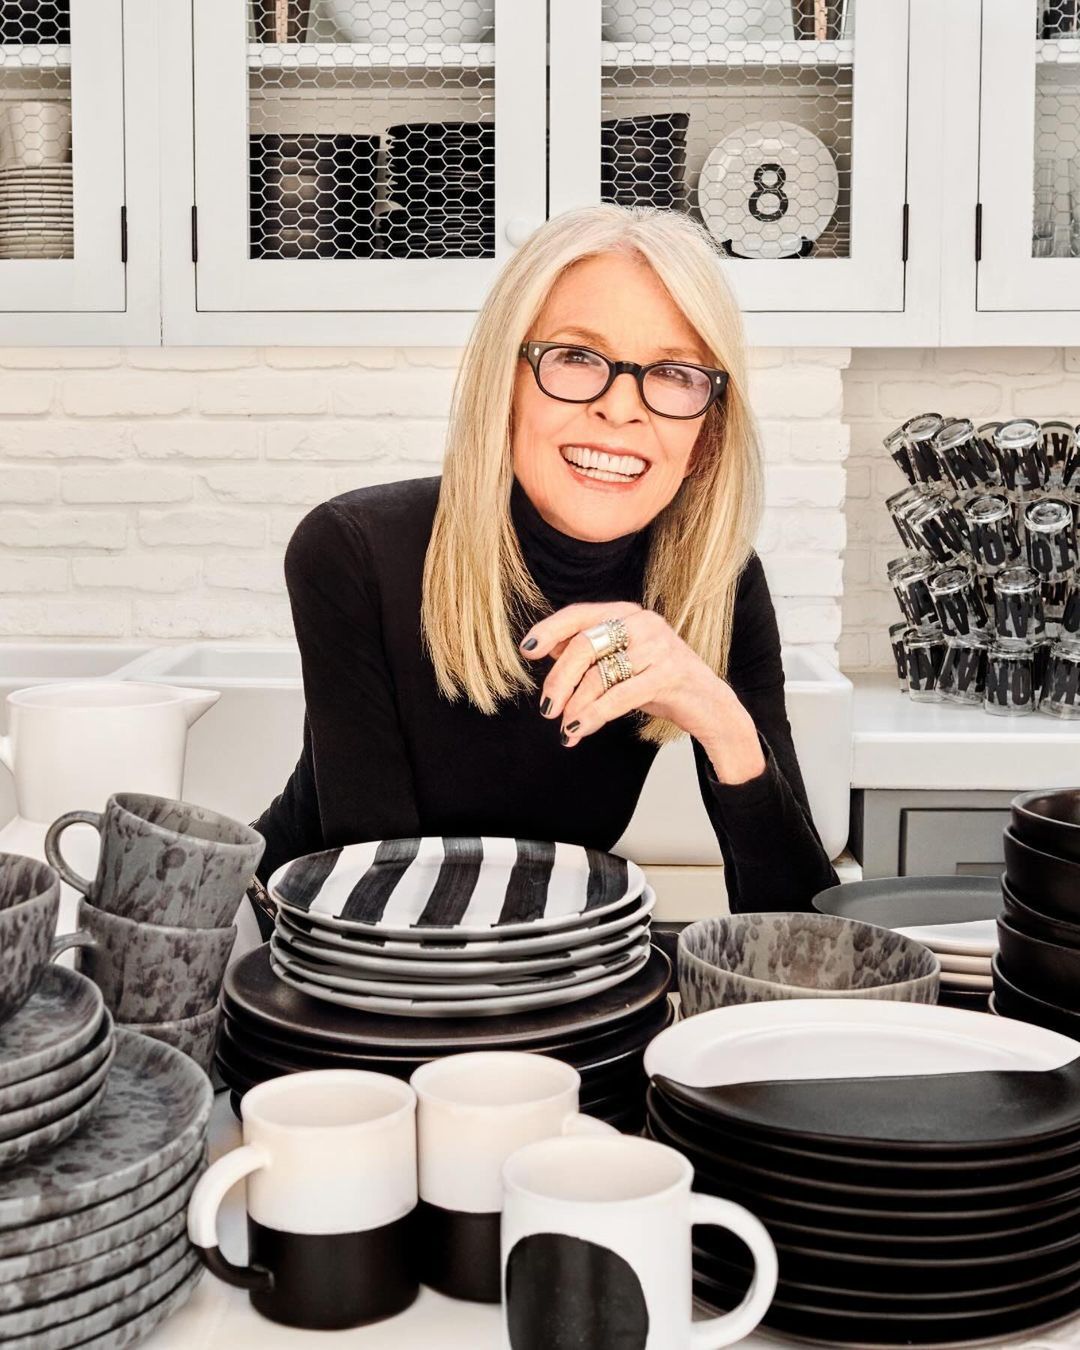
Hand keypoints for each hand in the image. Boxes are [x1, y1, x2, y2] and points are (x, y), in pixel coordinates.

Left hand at [519, 602, 765, 782]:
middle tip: (547, 708)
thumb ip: (588, 652)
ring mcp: (659, 646)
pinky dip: (593, 716)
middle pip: (583, 645)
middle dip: (559, 680)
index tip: (527, 650)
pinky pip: (619, 696)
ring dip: (576, 706)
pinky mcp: (669, 673)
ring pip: (599, 675)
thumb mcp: (621, 662)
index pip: (579, 614)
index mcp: (627, 613)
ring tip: (566, 728)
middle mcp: (643, 622)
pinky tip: (579, 730)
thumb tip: (543, 648)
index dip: (550, 630)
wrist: (710, 705)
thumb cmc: (659, 682)